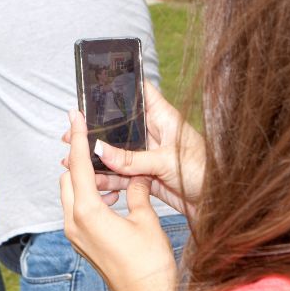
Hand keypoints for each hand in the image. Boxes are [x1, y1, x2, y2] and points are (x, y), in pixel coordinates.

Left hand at [60, 109, 178, 290]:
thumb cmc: (149, 264)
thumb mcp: (146, 220)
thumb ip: (137, 192)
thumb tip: (136, 175)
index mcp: (88, 213)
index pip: (79, 166)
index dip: (78, 138)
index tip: (75, 116)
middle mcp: (74, 224)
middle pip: (68, 178)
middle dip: (80, 159)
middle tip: (96, 141)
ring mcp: (75, 236)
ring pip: (71, 195)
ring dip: (86, 180)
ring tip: (110, 171)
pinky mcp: (82, 244)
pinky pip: (77, 210)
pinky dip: (89, 196)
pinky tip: (113, 196)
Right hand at [64, 81, 205, 217]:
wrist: (218, 204)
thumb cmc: (205, 173)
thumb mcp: (165, 162)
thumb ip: (133, 159)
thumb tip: (101, 150)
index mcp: (164, 118)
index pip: (139, 92)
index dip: (120, 86)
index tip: (95, 86)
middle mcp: (155, 134)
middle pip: (121, 127)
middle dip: (97, 131)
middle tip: (71, 134)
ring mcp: (150, 156)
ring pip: (118, 153)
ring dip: (98, 158)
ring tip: (72, 160)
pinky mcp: (148, 177)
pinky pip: (123, 175)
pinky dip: (108, 178)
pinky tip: (92, 180)